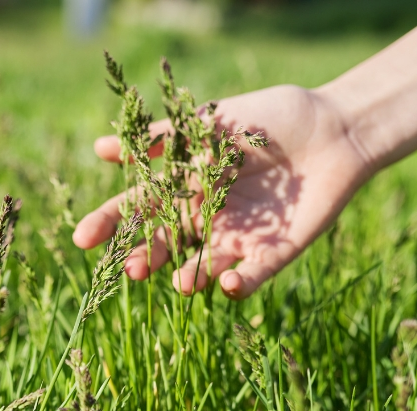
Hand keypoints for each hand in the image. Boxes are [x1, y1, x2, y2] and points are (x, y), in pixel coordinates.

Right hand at [72, 84, 373, 298]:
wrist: (333, 128)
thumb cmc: (269, 120)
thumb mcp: (209, 122)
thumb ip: (161, 138)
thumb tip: (100, 149)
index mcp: (184, 187)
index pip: (138, 208)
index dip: (110, 223)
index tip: (82, 239)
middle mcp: (205, 217)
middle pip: (166, 243)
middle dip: (146, 257)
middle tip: (129, 270)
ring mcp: (238, 238)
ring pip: (205, 265)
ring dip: (190, 276)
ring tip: (179, 283)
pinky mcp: (273, 252)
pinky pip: (253, 275)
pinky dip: (240, 283)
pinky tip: (226, 285)